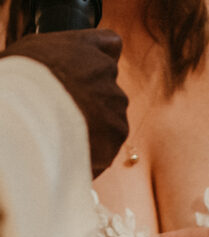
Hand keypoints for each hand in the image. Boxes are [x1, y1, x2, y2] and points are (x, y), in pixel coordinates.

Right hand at [0, 30, 128, 177]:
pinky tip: (73, 151)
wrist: (31, 113)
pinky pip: (109, 145)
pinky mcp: (118, 130)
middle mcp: (105, 70)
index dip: (104, 59)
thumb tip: (56, 74)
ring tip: (65, 135)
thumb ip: (54, 59)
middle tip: (65, 117)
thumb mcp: (30, 56)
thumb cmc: (21, 82)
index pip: (110, 43)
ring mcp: (115, 100)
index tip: (94, 73)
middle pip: (107, 90)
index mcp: (84, 47)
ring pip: (110, 118)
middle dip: (92, 104)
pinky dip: (95, 152)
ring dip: (94, 129)